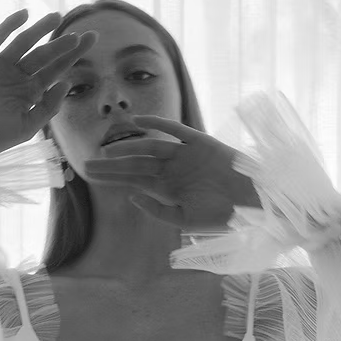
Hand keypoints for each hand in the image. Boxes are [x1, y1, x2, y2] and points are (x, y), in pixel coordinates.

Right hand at [0, 10, 97, 160]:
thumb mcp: (26, 128)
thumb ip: (46, 108)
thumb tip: (66, 84)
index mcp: (30, 92)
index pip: (56, 70)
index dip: (72, 55)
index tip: (89, 40)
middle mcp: (17, 77)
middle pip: (45, 55)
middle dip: (64, 43)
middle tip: (85, 33)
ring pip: (23, 43)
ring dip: (39, 30)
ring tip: (56, 17)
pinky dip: (8, 27)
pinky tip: (23, 16)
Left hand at [84, 115, 258, 232]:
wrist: (254, 204)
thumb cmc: (224, 217)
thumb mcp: (186, 220)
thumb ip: (158, 211)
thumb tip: (132, 196)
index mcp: (168, 190)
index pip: (133, 181)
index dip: (111, 178)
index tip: (89, 175)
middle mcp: (173, 171)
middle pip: (136, 164)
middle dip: (111, 165)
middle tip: (85, 164)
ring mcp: (185, 155)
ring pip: (150, 148)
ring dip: (128, 147)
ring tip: (107, 150)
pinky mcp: (200, 142)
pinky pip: (174, 130)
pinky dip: (158, 123)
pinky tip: (138, 120)